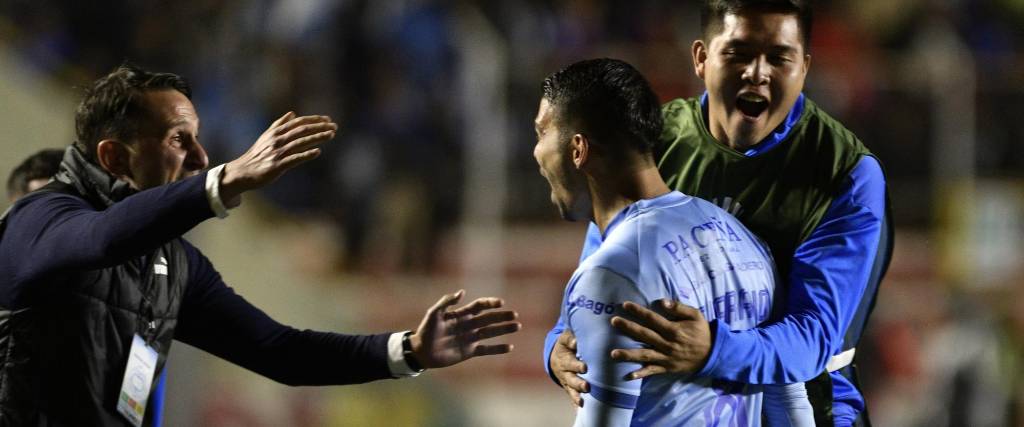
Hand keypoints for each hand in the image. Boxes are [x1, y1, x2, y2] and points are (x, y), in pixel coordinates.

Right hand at [220, 112, 336, 201]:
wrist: (243, 172)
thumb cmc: (257, 155)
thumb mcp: (267, 136)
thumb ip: (280, 124)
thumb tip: (292, 113)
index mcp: (276, 132)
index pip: (298, 122)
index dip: (314, 120)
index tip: (328, 119)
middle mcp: (277, 140)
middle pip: (302, 130)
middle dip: (320, 127)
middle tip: (335, 126)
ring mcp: (277, 152)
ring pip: (300, 142)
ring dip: (317, 138)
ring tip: (331, 135)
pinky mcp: (277, 166)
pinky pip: (294, 158)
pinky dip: (306, 154)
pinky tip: (317, 152)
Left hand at [408, 290, 519, 368]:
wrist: (421, 352)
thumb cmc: (425, 331)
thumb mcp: (433, 314)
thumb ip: (446, 302)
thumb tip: (462, 292)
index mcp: (461, 314)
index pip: (479, 306)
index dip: (490, 303)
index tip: (500, 303)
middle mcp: (468, 325)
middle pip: (488, 319)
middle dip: (502, 317)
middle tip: (515, 315)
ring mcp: (470, 338)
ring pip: (490, 332)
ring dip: (504, 329)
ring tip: (517, 326)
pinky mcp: (469, 352)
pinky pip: (486, 349)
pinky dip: (498, 349)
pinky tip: (510, 347)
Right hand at [550, 330, 587, 406]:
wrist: (556, 357)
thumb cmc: (566, 345)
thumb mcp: (565, 339)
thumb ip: (570, 338)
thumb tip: (575, 341)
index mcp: (565, 359)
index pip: (570, 363)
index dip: (577, 365)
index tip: (584, 368)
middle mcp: (565, 372)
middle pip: (571, 379)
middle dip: (578, 383)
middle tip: (586, 386)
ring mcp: (567, 382)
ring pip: (572, 390)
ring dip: (577, 395)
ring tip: (582, 401)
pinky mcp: (570, 388)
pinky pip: (572, 397)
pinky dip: (575, 404)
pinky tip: (580, 411)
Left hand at [609, 300, 711, 379]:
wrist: (712, 354)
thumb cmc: (702, 332)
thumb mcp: (695, 315)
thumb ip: (679, 308)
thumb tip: (662, 301)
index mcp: (673, 330)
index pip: (652, 319)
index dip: (638, 311)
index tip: (625, 305)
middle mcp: (668, 344)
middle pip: (645, 335)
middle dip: (628, 328)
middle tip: (613, 321)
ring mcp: (666, 358)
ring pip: (645, 355)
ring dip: (629, 355)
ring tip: (613, 353)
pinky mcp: (667, 368)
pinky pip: (653, 371)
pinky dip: (641, 374)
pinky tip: (629, 375)